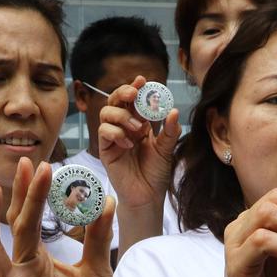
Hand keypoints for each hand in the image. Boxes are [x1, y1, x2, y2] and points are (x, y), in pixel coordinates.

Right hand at [0, 157, 120, 276]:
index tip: (40, 164)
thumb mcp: (99, 270)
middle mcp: (22, 274)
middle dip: (16, 196)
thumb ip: (97, 238)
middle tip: (27, 164)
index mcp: (39, 261)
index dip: (31, 192)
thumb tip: (105, 198)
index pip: (28, 220)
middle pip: (9, 229)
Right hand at [97, 76, 179, 209]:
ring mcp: (113, 137)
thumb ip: (169, 131)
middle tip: (134, 94)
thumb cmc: (155, 173)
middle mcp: (124, 127)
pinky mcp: (105, 149)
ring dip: (122, 115)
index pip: (135, 101)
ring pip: (107, 113)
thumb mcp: (166, 150)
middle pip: (116, 100)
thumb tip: (173, 111)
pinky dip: (115, 132)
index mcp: (140, 123)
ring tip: (137, 129)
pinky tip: (128, 143)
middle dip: (123, 92)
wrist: (147, 196)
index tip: (143, 80)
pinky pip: (103, 132)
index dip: (137, 88)